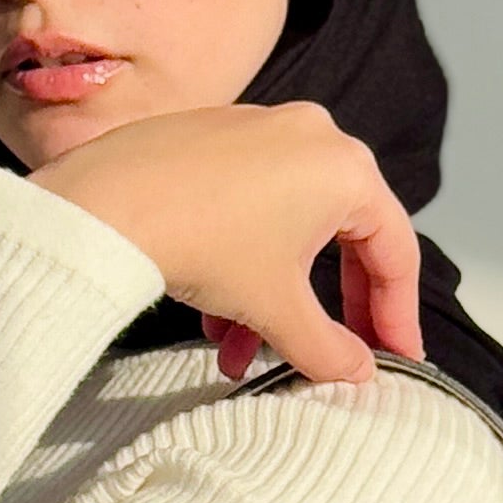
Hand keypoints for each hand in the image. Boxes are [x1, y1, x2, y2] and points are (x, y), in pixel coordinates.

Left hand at [27, 103, 423, 387]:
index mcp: (347, 168)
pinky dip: (240, 258)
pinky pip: (247, 203)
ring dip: (270, 296)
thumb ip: (327, 348)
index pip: (395, 252)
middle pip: (342, 237)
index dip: (399, 315)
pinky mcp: (212, 135)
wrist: (103, 204)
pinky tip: (210, 307)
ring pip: (287, 226)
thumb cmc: (200, 241)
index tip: (398, 355)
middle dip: (329, 309)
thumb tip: (355, 374)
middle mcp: (310, 135)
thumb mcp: (276, 308)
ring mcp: (259, 128)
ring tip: (238, 349)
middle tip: (335, 354)